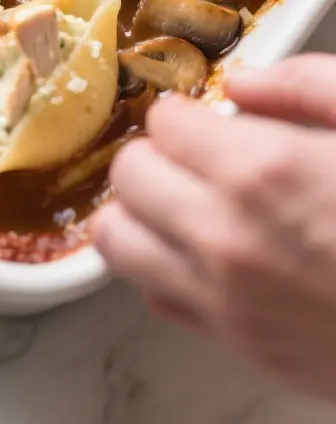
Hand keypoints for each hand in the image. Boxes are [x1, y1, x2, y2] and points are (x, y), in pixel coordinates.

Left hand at [91, 55, 335, 401]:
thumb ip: (307, 85)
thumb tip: (244, 82)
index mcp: (262, 171)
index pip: (163, 121)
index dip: (189, 111)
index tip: (210, 118)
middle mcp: (226, 237)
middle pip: (128, 176)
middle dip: (157, 153)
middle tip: (197, 155)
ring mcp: (225, 299)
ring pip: (119, 241)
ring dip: (142, 209)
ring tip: (185, 198)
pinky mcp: (236, 344)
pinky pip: (154, 295)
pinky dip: (160, 265)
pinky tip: (204, 249)